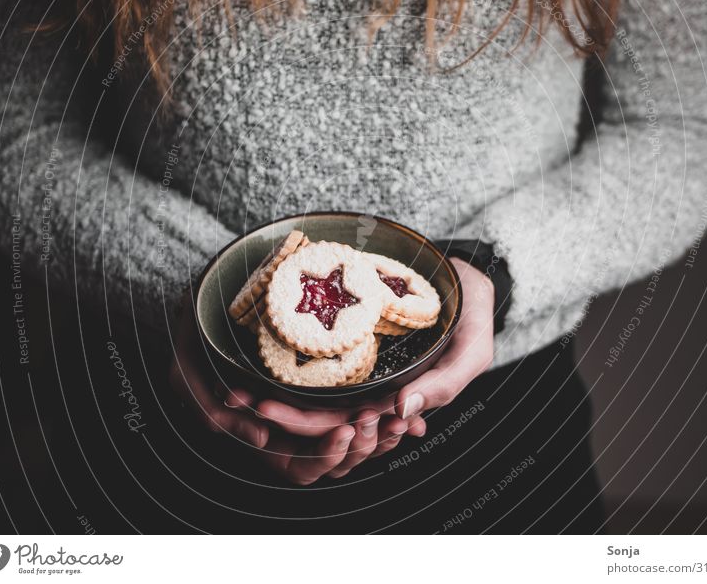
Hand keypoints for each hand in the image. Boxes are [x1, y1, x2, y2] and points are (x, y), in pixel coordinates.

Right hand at [170, 300, 401, 483]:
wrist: (216, 294)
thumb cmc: (194, 337)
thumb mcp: (188, 375)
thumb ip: (213, 412)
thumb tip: (263, 440)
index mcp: (261, 434)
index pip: (300, 468)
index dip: (325, 457)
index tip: (347, 429)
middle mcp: (292, 428)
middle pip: (337, 459)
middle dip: (366, 446)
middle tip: (389, 423)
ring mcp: (311, 407)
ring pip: (354, 439)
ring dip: (382, 434)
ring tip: (406, 420)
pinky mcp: (327, 384)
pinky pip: (362, 409)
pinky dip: (386, 413)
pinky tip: (411, 412)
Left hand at [251, 257, 495, 475]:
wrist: (465, 278)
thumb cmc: (472, 319)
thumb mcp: (470, 353)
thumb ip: (443, 384)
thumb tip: (402, 409)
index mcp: (394, 405)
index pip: (346, 428)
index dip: (306, 428)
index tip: (266, 410)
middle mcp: (371, 391)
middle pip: (317, 414)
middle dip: (276, 412)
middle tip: (236, 397)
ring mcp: (358, 367)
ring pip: (310, 389)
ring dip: (274, 391)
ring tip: (234, 383)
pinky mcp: (350, 337)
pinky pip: (317, 355)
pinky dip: (288, 358)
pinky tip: (256, 353)